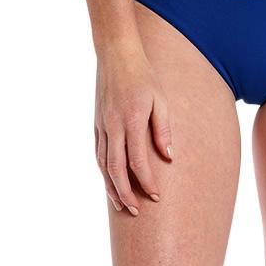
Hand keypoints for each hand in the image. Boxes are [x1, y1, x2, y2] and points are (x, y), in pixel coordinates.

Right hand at [94, 40, 172, 214]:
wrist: (116, 54)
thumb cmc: (144, 76)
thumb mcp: (161, 100)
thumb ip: (163, 129)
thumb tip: (168, 157)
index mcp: (131, 120)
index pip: (137, 161)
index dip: (146, 182)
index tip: (156, 196)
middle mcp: (113, 126)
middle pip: (115, 169)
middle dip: (126, 193)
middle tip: (136, 211)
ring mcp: (102, 126)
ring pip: (103, 165)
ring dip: (111, 187)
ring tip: (121, 205)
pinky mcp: (97, 124)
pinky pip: (99, 154)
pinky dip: (104, 172)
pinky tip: (111, 183)